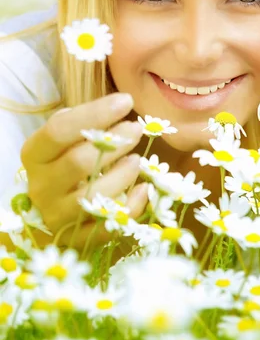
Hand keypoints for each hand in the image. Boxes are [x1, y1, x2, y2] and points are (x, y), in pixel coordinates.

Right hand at [20, 93, 148, 249]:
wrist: (55, 205)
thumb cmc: (68, 160)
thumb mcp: (68, 137)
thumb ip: (87, 121)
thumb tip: (121, 104)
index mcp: (35, 155)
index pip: (59, 131)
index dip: (96, 113)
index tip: (126, 100)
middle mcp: (41, 187)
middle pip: (78, 163)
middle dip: (114, 143)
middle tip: (136, 129)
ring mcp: (57, 216)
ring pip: (92, 198)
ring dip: (122, 176)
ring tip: (137, 160)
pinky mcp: (77, 239)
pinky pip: (107, 227)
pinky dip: (130, 207)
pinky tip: (144, 189)